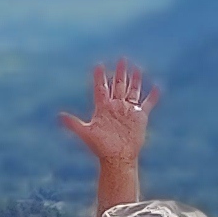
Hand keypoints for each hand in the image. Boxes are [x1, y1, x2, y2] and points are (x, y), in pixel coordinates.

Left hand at [55, 58, 159, 172]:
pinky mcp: (140, 116)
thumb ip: (73, 124)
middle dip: (120, 73)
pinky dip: (153, 95)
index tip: (99, 65)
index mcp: (103, 108)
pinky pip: (149, 103)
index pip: (101, 88)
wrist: (118, 157)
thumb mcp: (87, 133)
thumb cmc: (101, 147)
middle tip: (122, 59)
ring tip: (137, 68)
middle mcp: (116, 107)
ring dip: (135, 80)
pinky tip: (157, 86)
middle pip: (118, 85)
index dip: (99, 77)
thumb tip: (60, 116)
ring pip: (132, 91)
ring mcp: (128, 111)